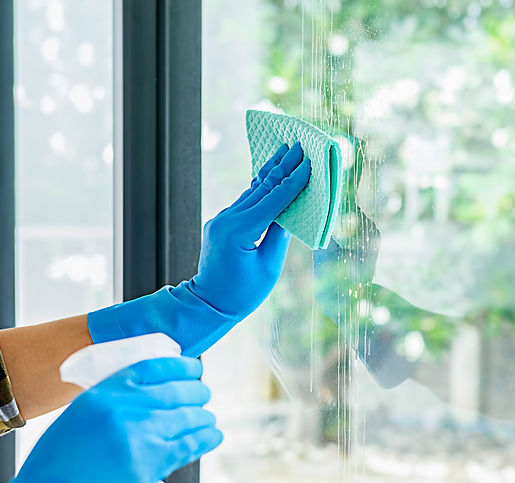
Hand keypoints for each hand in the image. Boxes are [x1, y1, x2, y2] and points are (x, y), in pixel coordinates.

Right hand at [0, 357, 220, 482]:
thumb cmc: (52, 472)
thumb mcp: (75, 422)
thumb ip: (107, 408)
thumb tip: (141, 403)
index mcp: (101, 393)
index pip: (151, 367)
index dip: (178, 366)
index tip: (191, 368)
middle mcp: (123, 408)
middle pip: (176, 390)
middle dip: (196, 391)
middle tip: (203, 394)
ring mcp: (140, 435)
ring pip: (188, 417)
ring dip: (203, 417)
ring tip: (209, 419)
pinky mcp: (151, 464)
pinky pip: (190, 444)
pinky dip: (206, 438)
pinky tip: (213, 436)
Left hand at [87, 143, 310, 355]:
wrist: (207, 305)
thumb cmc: (242, 294)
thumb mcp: (269, 266)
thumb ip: (280, 235)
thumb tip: (291, 211)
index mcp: (240, 231)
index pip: (273, 200)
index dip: (293, 181)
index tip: (308, 162)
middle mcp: (226, 219)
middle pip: (260, 188)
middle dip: (282, 166)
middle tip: (298, 145)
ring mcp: (221, 220)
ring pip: (251, 191)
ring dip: (270, 171)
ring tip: (285, 151)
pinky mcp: (220, 224)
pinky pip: (244, 201)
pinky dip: (259, 187)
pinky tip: (269, 174)